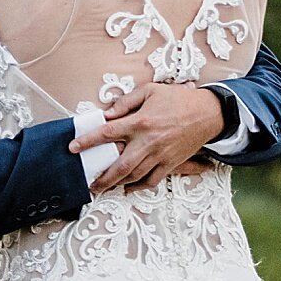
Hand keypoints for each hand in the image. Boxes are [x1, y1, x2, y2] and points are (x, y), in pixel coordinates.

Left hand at [69, 81, 223, 195]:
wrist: (207, 113)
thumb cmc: (178, 99)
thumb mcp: (150, 91)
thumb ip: (126, 102)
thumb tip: (107, 112)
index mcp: (140, 121)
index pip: (107, 132)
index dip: (88, 141)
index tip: (73, 148)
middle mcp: (148, 142)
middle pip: (119, 165)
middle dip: (101, 178)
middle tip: (89, 184)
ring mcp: (159, 156)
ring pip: (133, 176)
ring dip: (116, 184)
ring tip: (103, 188)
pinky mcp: (170, 164)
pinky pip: (151, 180)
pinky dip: (137, 187)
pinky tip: (127, 188)